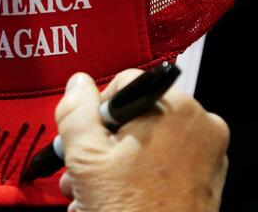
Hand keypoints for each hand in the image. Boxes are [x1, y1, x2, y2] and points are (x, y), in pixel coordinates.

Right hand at [56, 70, 228, 211]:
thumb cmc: (128, 211)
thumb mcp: (85, 156)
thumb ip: (76, 111)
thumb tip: (78, 83)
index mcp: (175, 109)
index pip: (123, 83)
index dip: (97, 112)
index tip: (88, 140)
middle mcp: (199, 126)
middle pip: (134, 116)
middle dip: (102, 143)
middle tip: (84, 170)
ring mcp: (206, 155)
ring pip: (146, 141)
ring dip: (113, 163)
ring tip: (92, 192)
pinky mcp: (205, 180)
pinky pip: (163, 163)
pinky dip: (137, 175)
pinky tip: (114, 197)